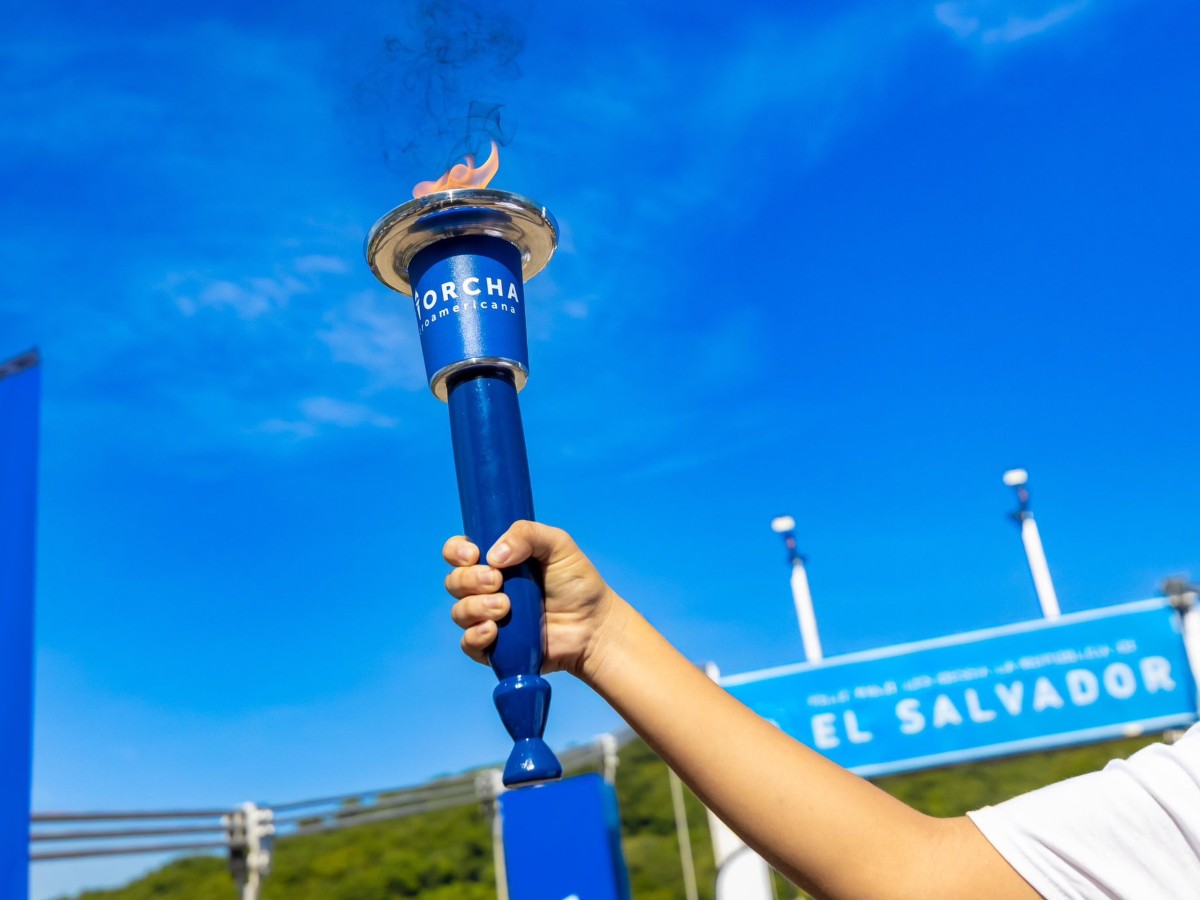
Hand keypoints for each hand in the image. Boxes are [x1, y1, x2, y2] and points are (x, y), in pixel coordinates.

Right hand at [444, 520, 623, 682]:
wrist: (593, 625)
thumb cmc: (576, 582)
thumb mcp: (558, 545)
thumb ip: (527, 534)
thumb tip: (493, 556)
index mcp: (495, 561)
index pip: (458, 552)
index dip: (457, 551)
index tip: (474, 554)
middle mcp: (485, 589)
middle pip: (454, 581)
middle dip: (470, 579)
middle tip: (498, 580)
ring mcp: (488, 619)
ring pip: (459, 612)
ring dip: (476, 607)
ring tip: (505, 607)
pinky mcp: (493, 648)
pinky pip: (468, 644)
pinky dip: (475, 636)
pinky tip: (494, 630)